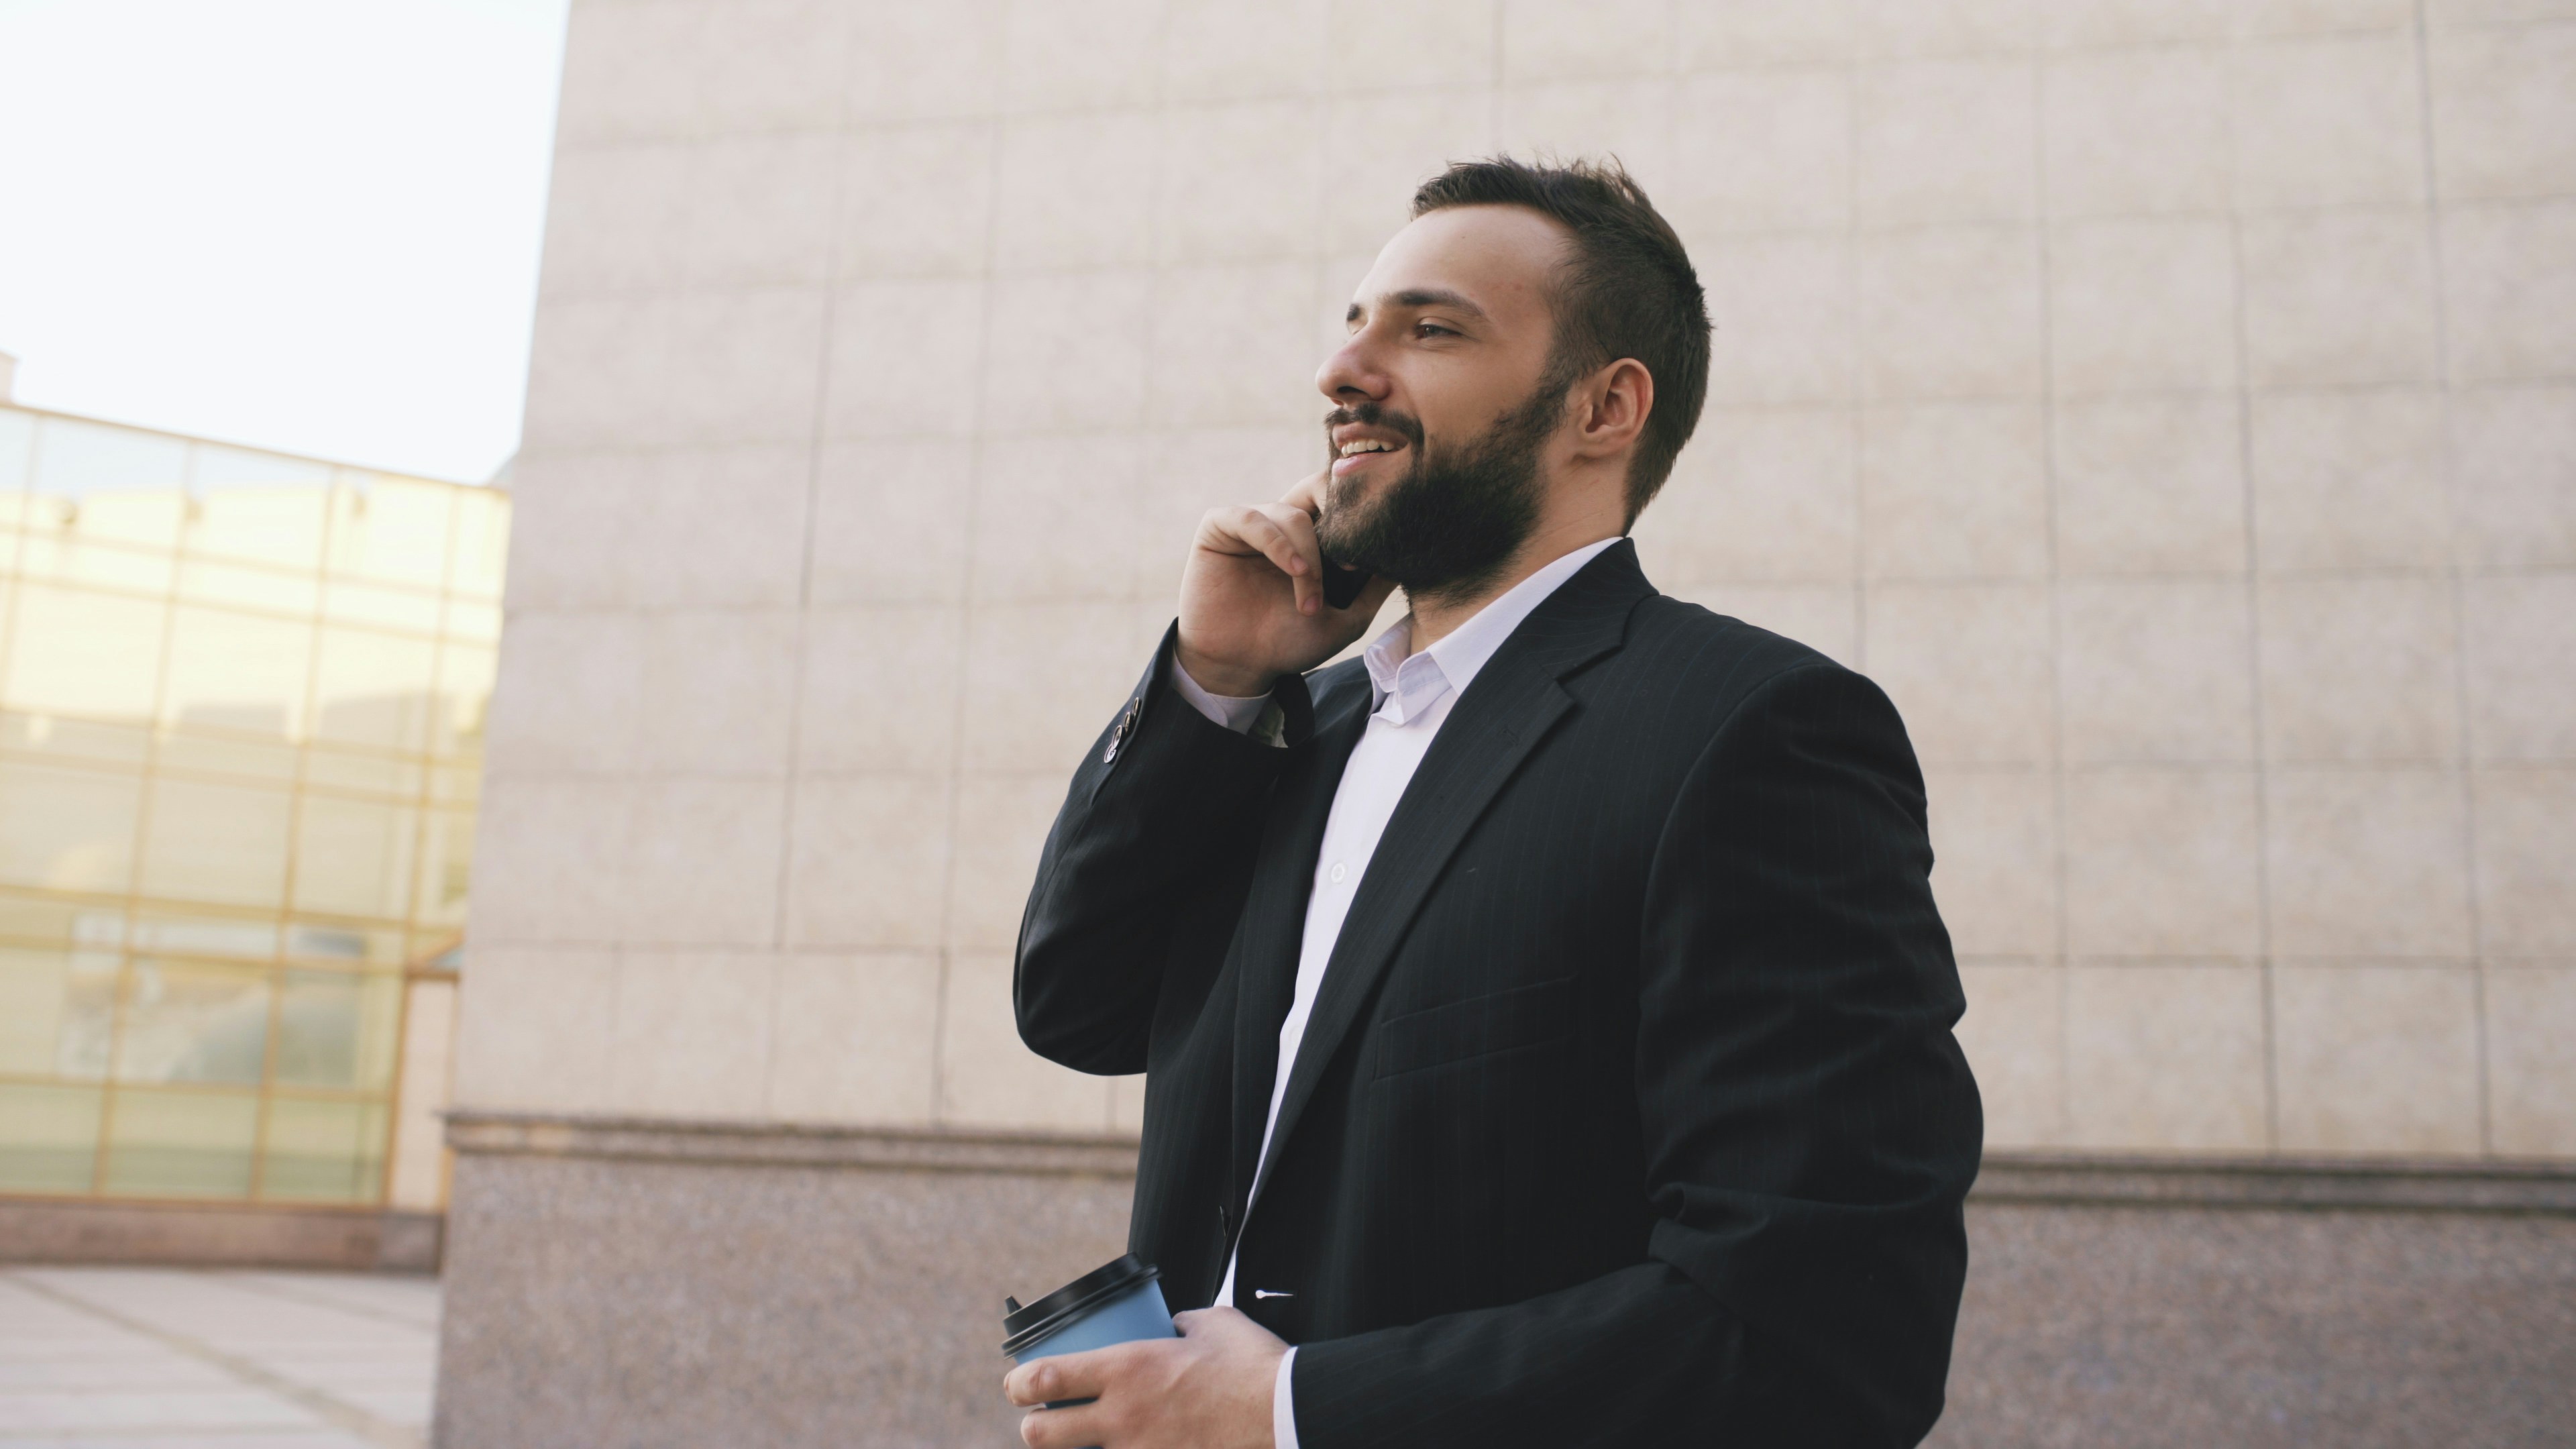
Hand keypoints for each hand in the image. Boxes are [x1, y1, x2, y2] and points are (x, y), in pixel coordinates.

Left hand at [1004, 1306, 1286, 1448]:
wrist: (1290, 1418)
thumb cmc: (1255, 1369)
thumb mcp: (1214, 1325)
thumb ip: (1183, 1323)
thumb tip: (1173, 1326)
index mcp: (1128, 1369)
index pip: (1044, 1378)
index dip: (1017, 1383)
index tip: (1017, 1382)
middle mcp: (1122, 1417)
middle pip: (1040, 1434)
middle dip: (1034, 1427)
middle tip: (1046, 1418)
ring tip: (1093, 1437)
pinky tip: (1141, 1446)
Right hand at [1176, 470, 1397, 697]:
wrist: (1240, 666)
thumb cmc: (1289, 642)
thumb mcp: (1346, 620)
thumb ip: (1374, 589)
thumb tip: (1409, 558)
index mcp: (1311, 537)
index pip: (1338, 501)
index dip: (1358, 515)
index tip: (1372, 555)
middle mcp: (1282, 523)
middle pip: (1316, 486)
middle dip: (1337, 511)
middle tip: (1350, 548)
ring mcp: (1252, 523)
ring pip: (1290, 512)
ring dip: (1307, 556)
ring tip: (1310, 599)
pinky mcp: (1220, 528)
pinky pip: (1250, 518)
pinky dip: (1276, 542)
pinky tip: (1293, 571)